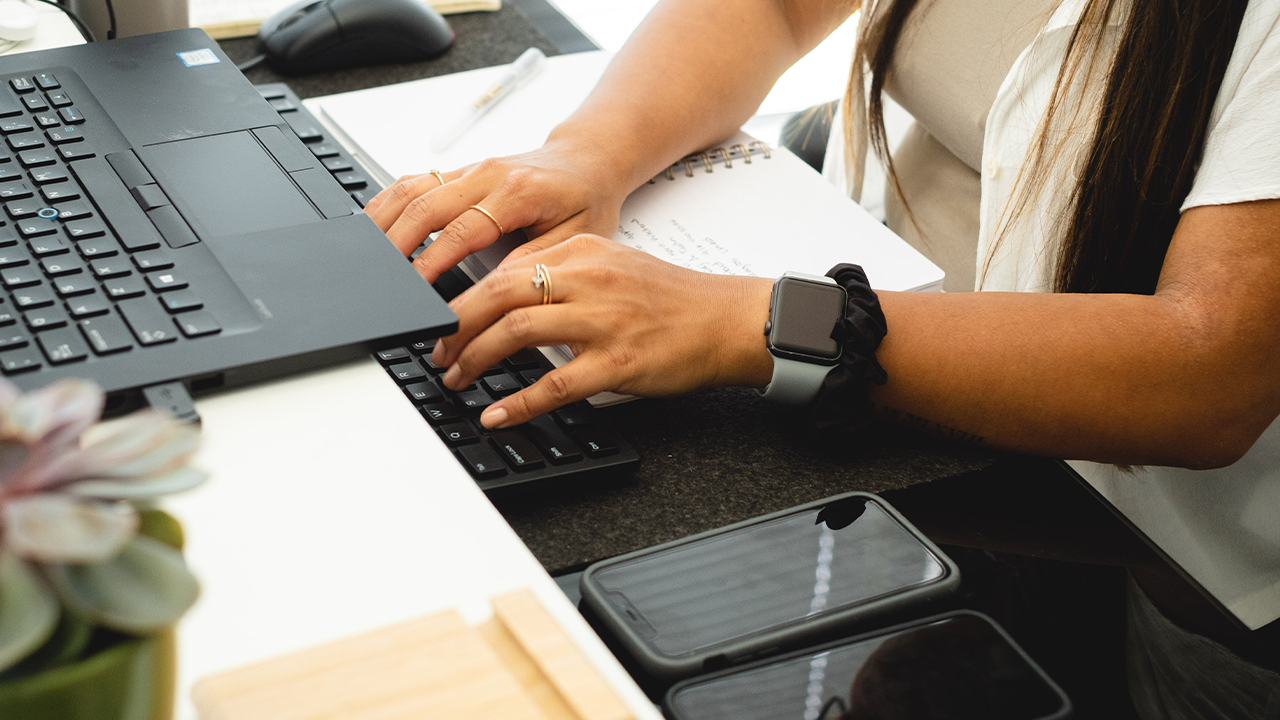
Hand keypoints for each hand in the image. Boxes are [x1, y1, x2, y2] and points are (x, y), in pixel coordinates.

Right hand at [363, 137, 631, 282]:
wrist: (588, 161)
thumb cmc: (586, 200)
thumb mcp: (577, 239)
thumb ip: (534, 262)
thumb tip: (494, 291)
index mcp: (518, 192)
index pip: (463, 229)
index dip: (434, 259)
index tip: (415, 287)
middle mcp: (488, 174)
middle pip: (425, 204)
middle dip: (396, 243)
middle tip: (380, 277)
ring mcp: (470, 170)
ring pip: (412, 187)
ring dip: (385, 220)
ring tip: (367, 253)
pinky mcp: (460, 171)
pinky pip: (414, 180)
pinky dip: (388, 202)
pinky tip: (374, 225)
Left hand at [431, 234, 774, 427]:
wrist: (727, 320)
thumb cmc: (671, 300)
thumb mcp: (612, 266)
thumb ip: (562, 275)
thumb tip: (504, 299)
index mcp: (582, 249)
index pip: (504, 268)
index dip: (463, 297)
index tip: (442, 321)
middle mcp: (588, 278)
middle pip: (498, 293)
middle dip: (456, 325)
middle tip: (437, 351)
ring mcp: (603, 320)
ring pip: (516, 331)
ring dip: (476, 358)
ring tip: (457, 378)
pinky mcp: (618, 361)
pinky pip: (555, 383)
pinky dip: (518, 402)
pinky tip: (497, 413)